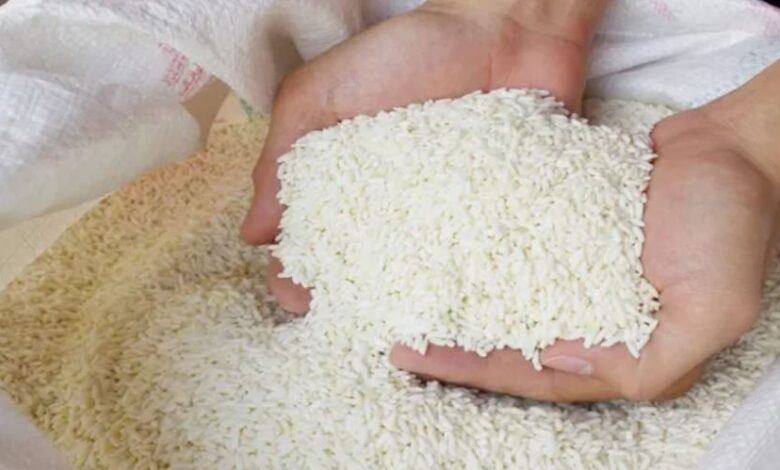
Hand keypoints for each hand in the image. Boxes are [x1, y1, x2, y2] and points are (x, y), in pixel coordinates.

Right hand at [240, 0, 607, 311]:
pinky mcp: (492, 218)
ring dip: (409, 313)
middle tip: (354, 326)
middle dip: (352, 308)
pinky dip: (471, 290)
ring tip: (405, 334)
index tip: (297, 296)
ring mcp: (443, 221)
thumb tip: (250, 234)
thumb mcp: (320, 93)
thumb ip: (281, 154)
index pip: (310, 248)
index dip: (296, 277)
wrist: (502, 28)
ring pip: (420, 283)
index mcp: (344, 190)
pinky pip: (479, 264)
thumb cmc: (403, 54)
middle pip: (363, 278)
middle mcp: (391, 215)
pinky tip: (465, 317)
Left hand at [392, 61, 779, 401]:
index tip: (415, 356)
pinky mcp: (572, 238)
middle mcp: (596, 322)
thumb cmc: (731, 224)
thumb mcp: (714, 309)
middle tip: (396, 337)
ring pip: (509, 303)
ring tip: (408, 298)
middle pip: (513, 345)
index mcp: (625, 352)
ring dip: (463, 304)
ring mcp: (581, 278)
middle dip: (456, 346)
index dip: (474, 370)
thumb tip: (566, 360)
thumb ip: (651, 360)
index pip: (534, 375)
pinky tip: (447, 250)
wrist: (732, 148)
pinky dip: (484, 259)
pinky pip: (519, 256)